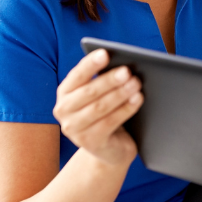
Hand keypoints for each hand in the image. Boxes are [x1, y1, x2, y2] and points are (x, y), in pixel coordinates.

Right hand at [52, 49, 142, 167]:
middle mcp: (63, 110)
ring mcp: (74, 129)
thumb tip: (122, 64)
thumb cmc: (106, 112)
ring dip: (120, 94)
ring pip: (100, 107)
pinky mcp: (89, 142)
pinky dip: (125, 109)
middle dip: (109, 80)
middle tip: (127, 71)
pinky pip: (110, 123)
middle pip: (89, 92)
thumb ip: (104, 80)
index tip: (105, 53)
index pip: (77, 75)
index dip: (90, 64)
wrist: (110, 147)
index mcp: (65, 92)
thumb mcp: (101, 95)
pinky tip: (138, 99)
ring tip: (136, 83)